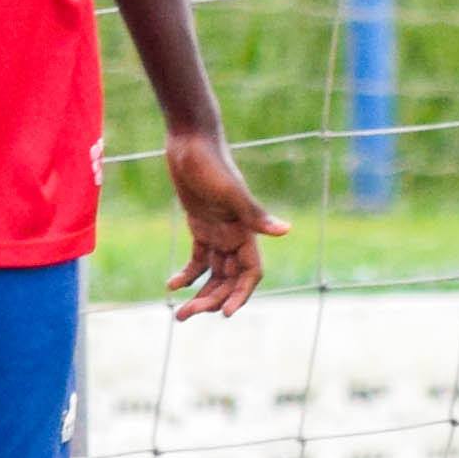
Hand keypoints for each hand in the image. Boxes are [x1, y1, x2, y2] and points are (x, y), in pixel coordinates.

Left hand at [162, 128, 287, 319]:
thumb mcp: (231, 192)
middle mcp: (235, 234)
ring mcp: (218, 231)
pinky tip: (172, 285)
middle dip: (212, 300)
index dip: (241, 294)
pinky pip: (198, 259)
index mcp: (246, 230)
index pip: (251, 272)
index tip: (225, 314)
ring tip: (179, 313)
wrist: (191, 142)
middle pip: (229, 279)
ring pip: (213, 274)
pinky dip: (187, 274)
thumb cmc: (212, 164)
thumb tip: (286, 231)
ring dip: (199, 294)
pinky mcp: (200, 225)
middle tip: (186, 315)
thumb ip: (255, 215)